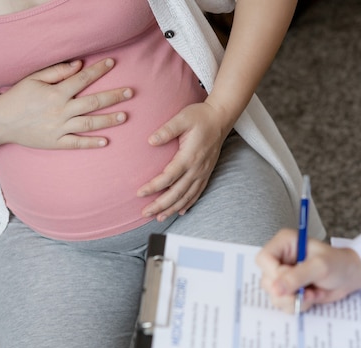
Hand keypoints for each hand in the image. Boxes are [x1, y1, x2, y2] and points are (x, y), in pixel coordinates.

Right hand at [0, 59, 132, 148]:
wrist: (0, 122)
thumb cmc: (18, 98)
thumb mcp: (33, 79)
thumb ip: (57, 72)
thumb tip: (79, 64)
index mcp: (55, 92)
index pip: (82, 79)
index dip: (98, 70)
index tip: (112, 63)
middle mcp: (60, 110)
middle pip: (92, 102)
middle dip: (113, 96)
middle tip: (130, 92)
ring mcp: (59, 128)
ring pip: (89, 123)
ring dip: (108, 120)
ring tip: (125, 116)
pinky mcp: (56, 143)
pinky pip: (77, 143)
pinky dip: (91, 143)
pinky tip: (106, 142)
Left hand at [137, 102, 230, 220]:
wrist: (220, 119)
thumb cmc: (200, 117)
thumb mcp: (182, 118)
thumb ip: (166, 130)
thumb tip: (150, 141)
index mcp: (189, 156)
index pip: (168, 177)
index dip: (153, 187)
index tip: (139, 193)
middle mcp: (197, 168)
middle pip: (177, 193)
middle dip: (160, 205)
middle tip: (145, 213)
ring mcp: (203, 172)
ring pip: (187, 196)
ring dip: (172, 208)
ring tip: (159, 217)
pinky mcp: (206, 173)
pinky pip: (197, 193)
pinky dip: (188, 204)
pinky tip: (180, 211)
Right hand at [256, 229, 360, 313]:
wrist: (349, 277)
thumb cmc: (338, 263)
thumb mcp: (319, 266)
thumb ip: (297, 276)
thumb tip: (275, 289)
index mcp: (283, 244)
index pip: (264, 259)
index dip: (274, 273)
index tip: (292, 281)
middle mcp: (279, 259)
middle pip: (266, 280)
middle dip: (287, 292)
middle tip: (306, 291)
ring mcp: (282, 277)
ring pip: (273, 296)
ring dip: (294, 300)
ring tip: (312, 293)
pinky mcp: (288, 291)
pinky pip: (283, 304)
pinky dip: (298, 305)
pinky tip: (311, 297)